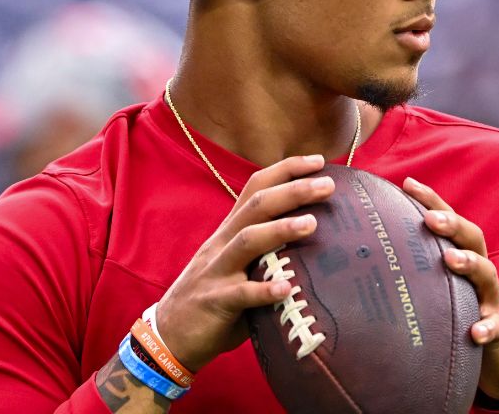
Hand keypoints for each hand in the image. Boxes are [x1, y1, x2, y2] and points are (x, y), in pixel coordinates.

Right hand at [155, 155, 333, 371]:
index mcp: (230, 231)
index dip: (286, 170)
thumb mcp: (239, 266)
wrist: (170, 336)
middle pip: (257, 206)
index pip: (256, 188)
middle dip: (293, 191)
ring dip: (280, 230)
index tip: (318, 161)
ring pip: (248, 241)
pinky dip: (264, 289)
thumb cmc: (217, 299)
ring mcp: (217, 271)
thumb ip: (268, 252)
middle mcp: (222, 244)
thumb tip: (319, 245)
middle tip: (328, 185)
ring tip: (312, 224)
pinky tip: (287, 288)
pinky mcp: (215, 302)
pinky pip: (241, 294)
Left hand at [403, 177, 498, 403]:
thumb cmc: (458, 311)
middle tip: (430, 219)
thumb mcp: (437, 285)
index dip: (431, 200)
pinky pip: (496, 326)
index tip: (407, 184)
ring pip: (487, 274)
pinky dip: (487, 327)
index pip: (448, 222)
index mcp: (462, 256)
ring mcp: (491, 299)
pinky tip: (474, 331)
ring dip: (470, 263)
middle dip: (452, 224)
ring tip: (450, 260)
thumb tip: (362, 253)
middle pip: (472, 237)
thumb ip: (412, 268)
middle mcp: (478, 272)